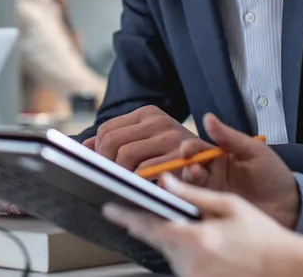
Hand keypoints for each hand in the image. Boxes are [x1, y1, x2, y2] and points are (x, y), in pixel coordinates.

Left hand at [84, 105, 207, 172]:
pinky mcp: (179, 157)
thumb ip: (119, 140)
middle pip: (111, 142)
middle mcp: (159, 120)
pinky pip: (144, 171)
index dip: (99, 152)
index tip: (102, 168)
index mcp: (148, 114)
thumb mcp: (148, 142)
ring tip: (127, 184)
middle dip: (106, 164)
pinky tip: (142, 188)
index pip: (106, 130)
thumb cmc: (176, 158)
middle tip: (111, 180)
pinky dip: (138, 182)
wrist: (216, 168)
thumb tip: (86, 145)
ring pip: (124, 156)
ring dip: (122, 175)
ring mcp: (170, 137)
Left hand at [103, 174, 302, 276]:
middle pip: (158, 241)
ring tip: (207, 233)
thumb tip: (166, 182)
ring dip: (177, 241)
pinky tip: (210, 247)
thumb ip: (193, 195)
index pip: (150, 227)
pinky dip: (188, 254)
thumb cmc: (263, 236)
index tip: (110, 208)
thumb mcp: (229, 206)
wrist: (288, 268)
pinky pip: (183, 267)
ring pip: (170, 255)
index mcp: (196, 240)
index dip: (127, 217)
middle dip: (159, 225)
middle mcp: (191, 265)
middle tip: (178, 214)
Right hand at [177, 114, 300, 228]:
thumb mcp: (254, 151)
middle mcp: (211, 176)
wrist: (289, 207)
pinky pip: (196, 208)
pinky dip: (190, 203)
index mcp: (218, 158)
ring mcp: (211, 196)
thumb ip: (229, 137)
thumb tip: (208, 117)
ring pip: (188, 189)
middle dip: (184, 168)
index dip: (188, 149)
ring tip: (197, 183)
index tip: (187, 151)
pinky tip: (194, 200)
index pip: (196, 150)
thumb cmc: (274, 176)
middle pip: (186, 169)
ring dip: (186, 185)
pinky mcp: (213, 214)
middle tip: (194, 170)